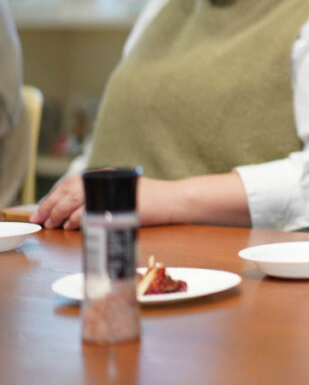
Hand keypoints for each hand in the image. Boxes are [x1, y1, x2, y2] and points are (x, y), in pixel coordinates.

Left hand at [32, 176, 181, 229]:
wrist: (176, 200)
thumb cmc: (155, 200)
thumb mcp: (125, 193)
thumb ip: (104, 197)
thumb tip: (76, 212)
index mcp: (106, 176)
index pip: (71, 182)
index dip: (53, 195)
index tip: (41, 209)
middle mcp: (106, 179)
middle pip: (69, 190)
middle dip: (50, 205)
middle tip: (39, 219)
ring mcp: (112, 190)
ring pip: (75, 199)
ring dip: (59, 212)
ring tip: (51, 224)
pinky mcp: (118, 203)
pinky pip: (90, 209)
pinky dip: (77, 217)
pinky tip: (70, 225)